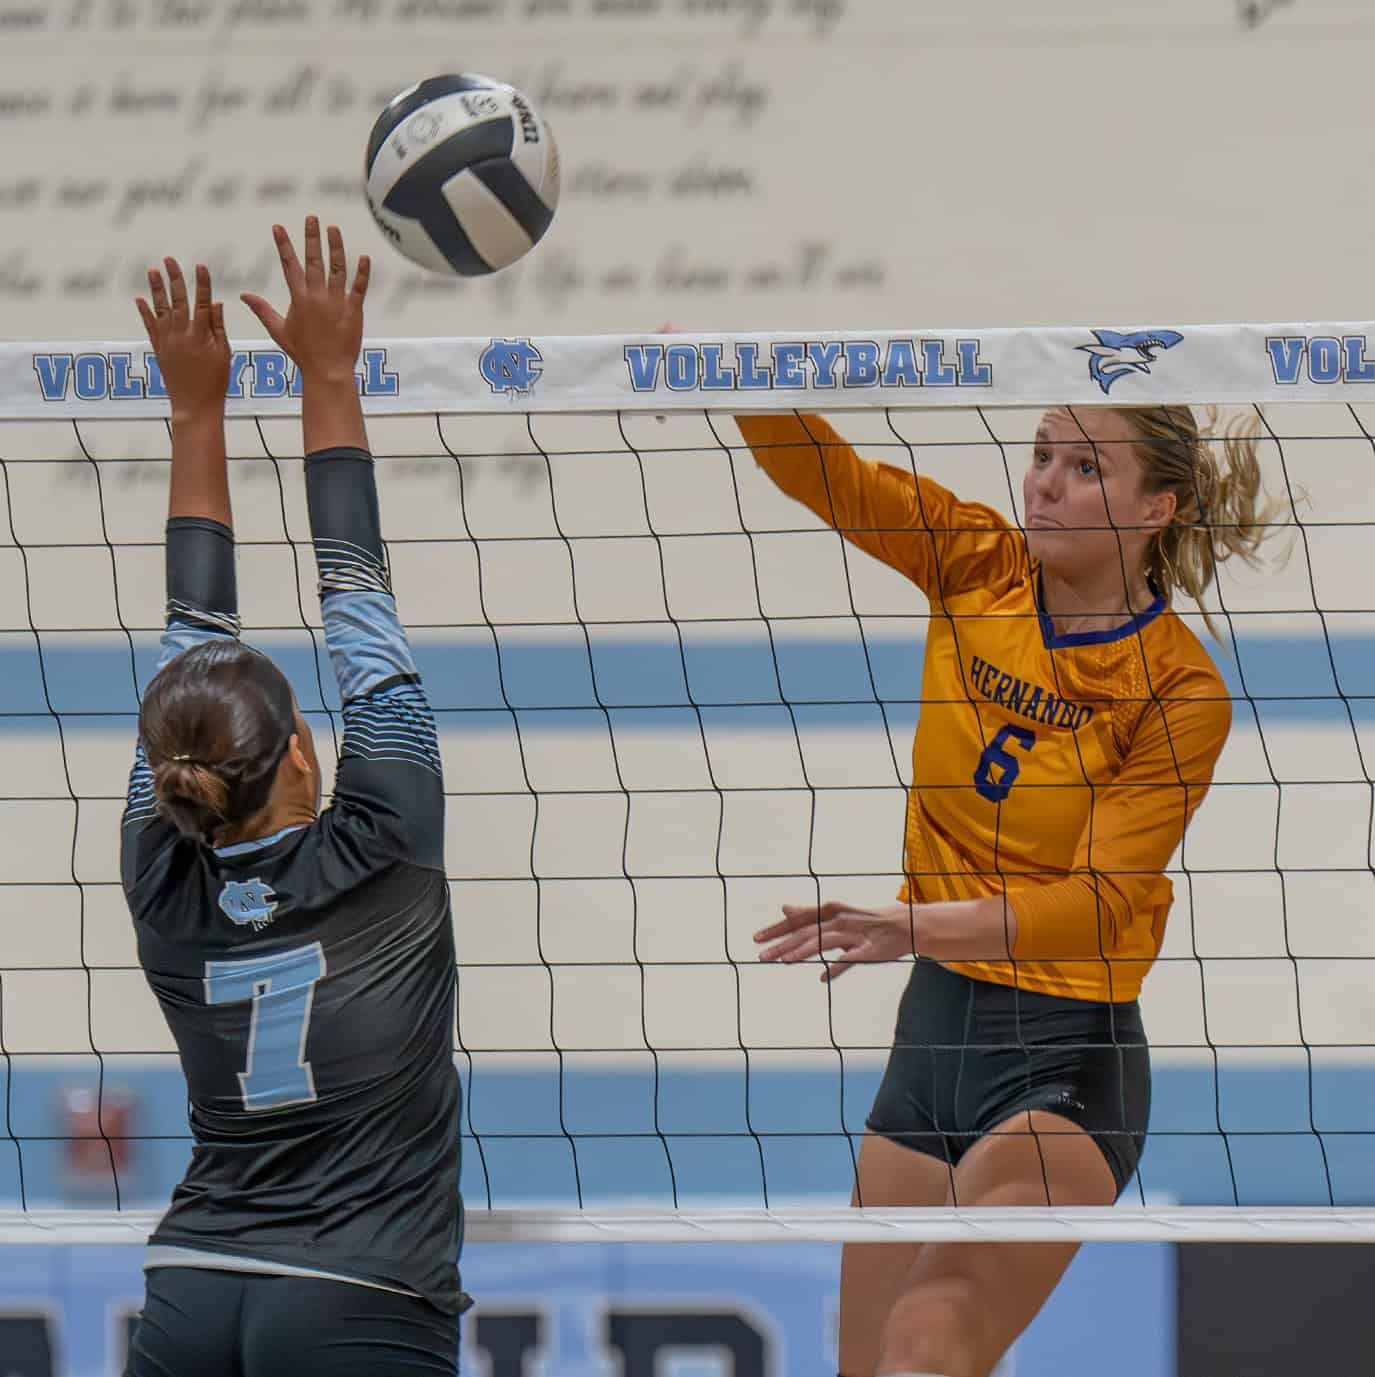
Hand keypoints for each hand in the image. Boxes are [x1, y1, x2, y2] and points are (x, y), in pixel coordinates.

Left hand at [136, 259, 228, 420]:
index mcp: (201, 336)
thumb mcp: (224, 354)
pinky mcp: (159, 349)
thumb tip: (216, 304)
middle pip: (178, 301)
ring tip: (152, 270)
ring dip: (156, 289)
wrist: (195, 406)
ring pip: (161, 309)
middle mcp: (181, 335)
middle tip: (170, 260)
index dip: (202, 284)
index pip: (203, 303)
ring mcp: (167, 341)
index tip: (201, 266)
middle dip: (175, 278)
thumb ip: (218, 327)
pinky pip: (150, 327)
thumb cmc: (215, 382)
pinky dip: (144, 312)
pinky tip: (140, 299)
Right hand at [240, 218, 369, 382]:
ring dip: (335, 248)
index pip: (289, 266)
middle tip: (311, 218)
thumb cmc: (303, 353)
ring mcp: (337, 303)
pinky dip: (362, 273)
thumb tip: (243, 296)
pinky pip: (359, 289)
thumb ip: (262, 310)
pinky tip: (364, 257)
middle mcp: (317, 297)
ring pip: (337, 269)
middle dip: (311, 238)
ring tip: (333, 229)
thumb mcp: (278, 330)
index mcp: (299, 299)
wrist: (327, 371)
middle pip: (314, 261)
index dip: (283, 245)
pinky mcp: (354, 311)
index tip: (278, 227)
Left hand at [755, 900, 919, 981]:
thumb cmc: (865, 919)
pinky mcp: (869, 950)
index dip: (777, 928)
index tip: (756, 938)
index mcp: (830, 910)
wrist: (904, 924)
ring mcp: (854, 934)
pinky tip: (823, 977)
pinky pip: (850, 959)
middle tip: (761, 956)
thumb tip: (784, 908)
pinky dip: (836, 967)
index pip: (798, 920)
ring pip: (824, 942)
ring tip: (785, 961)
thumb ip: (808, 913)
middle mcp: (839, 920)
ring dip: (803, 951)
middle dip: (782, 944)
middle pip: (806, 932)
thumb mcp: (835, 912)